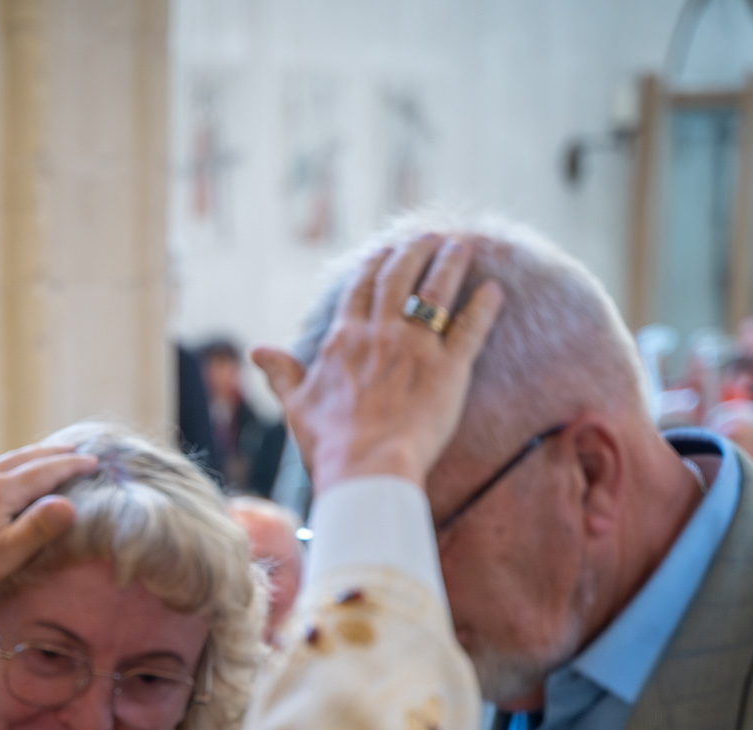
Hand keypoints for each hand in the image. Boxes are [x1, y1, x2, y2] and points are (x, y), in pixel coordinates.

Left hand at [0, 442, 101, 597]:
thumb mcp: (2, 553)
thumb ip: (37, 528)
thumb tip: (68, 505)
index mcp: (0, 492)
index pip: (44, 472)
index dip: (69, 466)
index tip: (91, 461)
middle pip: (23, 458)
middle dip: (52, 453)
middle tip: (74, 448)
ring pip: (2, 462)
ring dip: (28, 457)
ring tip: (41, 457)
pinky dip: (5, 467)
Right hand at [252, 236, 503, 490]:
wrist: (365, 468)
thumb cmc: (328, 443)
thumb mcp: (295, 405)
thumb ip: (281, 372)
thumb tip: (257, 352)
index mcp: (343, 339)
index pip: (360, 288)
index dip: (374, 264)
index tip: (386, 250)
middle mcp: (380, 333)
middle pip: (399, 277)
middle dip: (415, 251)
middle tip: (430, 238)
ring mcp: (416, 347)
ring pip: (436, 291)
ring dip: (449, 264)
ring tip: (461, 247)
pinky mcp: (449, 369)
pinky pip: (470, 328)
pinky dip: (484, 306)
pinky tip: (495, 290)